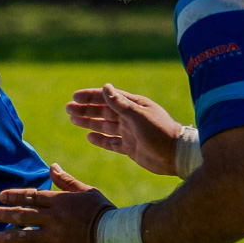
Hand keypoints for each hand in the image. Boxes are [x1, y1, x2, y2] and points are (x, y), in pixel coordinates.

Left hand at [0, 164, 113, 242]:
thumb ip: (66, 181)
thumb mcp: (85, 190)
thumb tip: (52, 166)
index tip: (0, 196)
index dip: (14, 196)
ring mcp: (55, 236)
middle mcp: (53, 218)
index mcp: (59, 202)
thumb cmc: (102, 210)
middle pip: (22, 215)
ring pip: (23, 236)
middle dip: (2, 214)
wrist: (116, 235)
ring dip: (3, 237)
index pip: (32, 196)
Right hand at [66, 83, 183, 176]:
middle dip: (86, 109)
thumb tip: (105, 87)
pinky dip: (100, 139)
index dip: (91, 96)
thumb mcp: (138, 116)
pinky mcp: (130, 148)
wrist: (175, 155)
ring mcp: (129, 133)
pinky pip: (111, 142)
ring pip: (104, 126)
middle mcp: (130, 118)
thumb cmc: (160, 132)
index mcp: (133, 106)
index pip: (108, 97)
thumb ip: (120, 103)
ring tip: (73, 119)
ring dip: (89, 122)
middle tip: (68, 108)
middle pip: (103, 111)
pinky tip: (89, 136)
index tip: (75, 97)